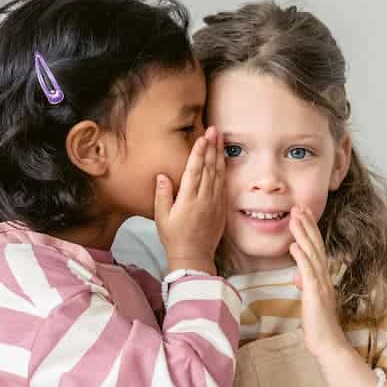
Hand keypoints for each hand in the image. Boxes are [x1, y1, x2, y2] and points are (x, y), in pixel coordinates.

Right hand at [154, 126, 225, 274]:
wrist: (194, 257)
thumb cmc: (174, 237)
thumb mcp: (162, 217)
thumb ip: (163, 195)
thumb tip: (162, 175)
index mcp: (188, 199)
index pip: (194, 170)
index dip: (198, 152)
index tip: (201, 138)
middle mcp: (204, 198)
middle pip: (209, 167)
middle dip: (212, 147)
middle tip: (214, 129)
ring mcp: (215, 202)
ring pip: (219, 173)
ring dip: (220, 154)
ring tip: (221, 138)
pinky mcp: (221, 207)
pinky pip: (223, 184)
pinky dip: (224, 169)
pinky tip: (223, 159)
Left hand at [289, 206, 347, 357]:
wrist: (328, 345)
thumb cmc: (318, 326)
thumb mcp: (310, 302)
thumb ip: (306, 286)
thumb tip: (298, 276)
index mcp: (322, 278)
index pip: (316, 248)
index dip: (310, 230)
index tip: (303, 214)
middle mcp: (324, 277)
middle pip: (316, 245)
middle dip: (307, 224)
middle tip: (299, 205)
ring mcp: (321, 285)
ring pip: (312, 253)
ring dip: (303, 234)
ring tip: (294, 216)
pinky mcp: (315, 294)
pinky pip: (308, 272)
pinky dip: (301, 257)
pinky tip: (294, 245)